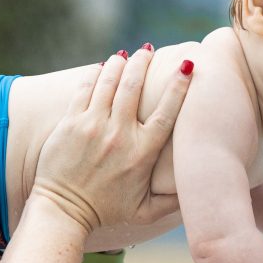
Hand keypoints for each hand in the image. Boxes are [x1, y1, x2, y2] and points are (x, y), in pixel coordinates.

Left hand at [31, 47, 191, 232]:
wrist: (63, 211)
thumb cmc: (106, 210)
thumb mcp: (145, 212)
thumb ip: (173, 201)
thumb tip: (199, 188)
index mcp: (143, 153)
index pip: (167, 111)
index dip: (179, 85)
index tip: (187, 66)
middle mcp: (119, 135)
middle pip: (134, 85)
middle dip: (143, 62)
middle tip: (148, 51)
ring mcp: (93, 126)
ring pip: (110, 80)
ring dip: (120, 62)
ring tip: (126, 55)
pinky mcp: (70, 123)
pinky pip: (85, 88)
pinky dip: (95, 73)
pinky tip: (101, 67)